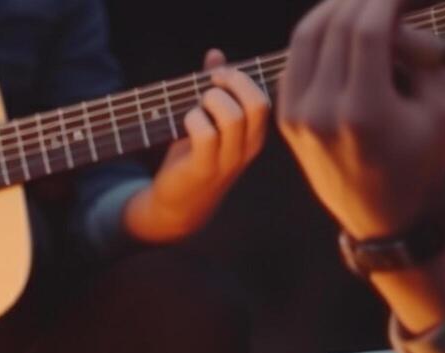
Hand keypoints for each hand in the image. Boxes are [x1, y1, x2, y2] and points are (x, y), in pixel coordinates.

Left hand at [124, 49, 270, 242]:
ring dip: (210, 101)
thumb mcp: (209, 119)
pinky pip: (206, 134)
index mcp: (255, 132)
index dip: (243, 77)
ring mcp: (229, 160)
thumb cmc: (194, 156)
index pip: (266, 96)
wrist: (178, 205)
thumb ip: (215, 87)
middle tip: (210, 84)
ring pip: (232, 116)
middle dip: (232, 82)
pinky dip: (194, 119)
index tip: (221, 74)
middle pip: (257, 102)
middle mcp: (249, 146)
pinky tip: (187, 123)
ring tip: (198, 107)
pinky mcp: (205, 169)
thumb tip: (215, 54)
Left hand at [278, 0, 444, 237]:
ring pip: (305, 37)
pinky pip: (295, 60)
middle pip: (333, 27)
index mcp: (363, 112)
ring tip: (363, 0)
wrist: (385, 218)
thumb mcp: (440, 107)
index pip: (366, 30)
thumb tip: (395, 19)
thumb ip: (422, 53)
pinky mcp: (286, 120)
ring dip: (334, 8)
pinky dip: (317, 35)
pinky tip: (342, 27)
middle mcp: (322, 113)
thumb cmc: (423, 162)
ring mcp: (297, 116)